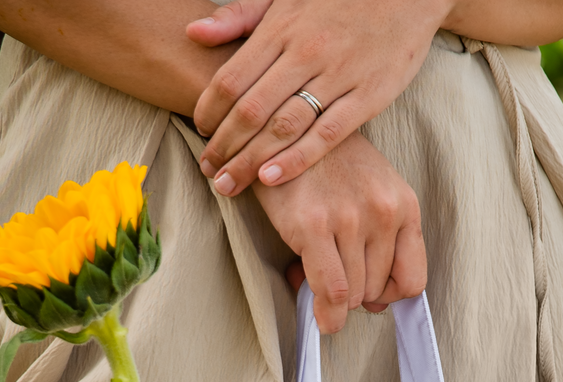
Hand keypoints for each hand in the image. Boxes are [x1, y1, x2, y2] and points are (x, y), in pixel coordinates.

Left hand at [187, 0, 449, 196]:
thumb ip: (241, 15)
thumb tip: (194, 33)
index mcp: (282, 27)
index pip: (232, 77)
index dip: (209, 110)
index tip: (200, 131)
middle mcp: (306, 53)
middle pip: (252, 110)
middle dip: (224, 146)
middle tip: (208, 170)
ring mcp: (338, 76)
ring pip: (283, 127)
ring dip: (251, 160)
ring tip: (229, 184)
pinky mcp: (368, 96)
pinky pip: (326, 135)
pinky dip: (296, 159)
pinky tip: (271, 179)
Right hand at [252, 130, 424, 332]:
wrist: (286, 128)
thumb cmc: (329, 166)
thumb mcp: (372, 194)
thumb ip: (382, 244)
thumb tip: (377, 307)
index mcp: (403, 204)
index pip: (413, 280)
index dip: (389, 294)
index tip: (369, 289)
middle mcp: (383, 211)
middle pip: (377, 291)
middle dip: (354, 293)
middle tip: (330, 273)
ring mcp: (350, 218)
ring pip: (353, 296)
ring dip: (333, 298)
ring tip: (314, 270)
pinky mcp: (314, 225)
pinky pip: (332, 291)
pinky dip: (327, 313)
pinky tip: (320, 314)